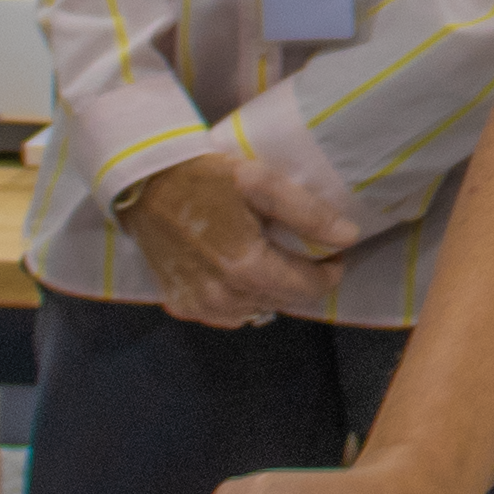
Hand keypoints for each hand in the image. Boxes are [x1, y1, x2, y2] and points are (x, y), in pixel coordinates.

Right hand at [122, 152, 351, 330]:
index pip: (308, 289)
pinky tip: (238, 272)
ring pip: (258, 310)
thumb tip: (349, 237)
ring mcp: (200, 306)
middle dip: (302, 280)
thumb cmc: (205, 178)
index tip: (332, 253)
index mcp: (245, 268)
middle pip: (285, 300)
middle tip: (303, 252)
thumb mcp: (260, 182)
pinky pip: (228, 315)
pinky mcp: (182, 306)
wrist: (144, 185)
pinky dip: (241, 298)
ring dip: (271, 290)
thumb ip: (306, 212)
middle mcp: (223, 297)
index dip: (328, 272)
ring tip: (270, 260)